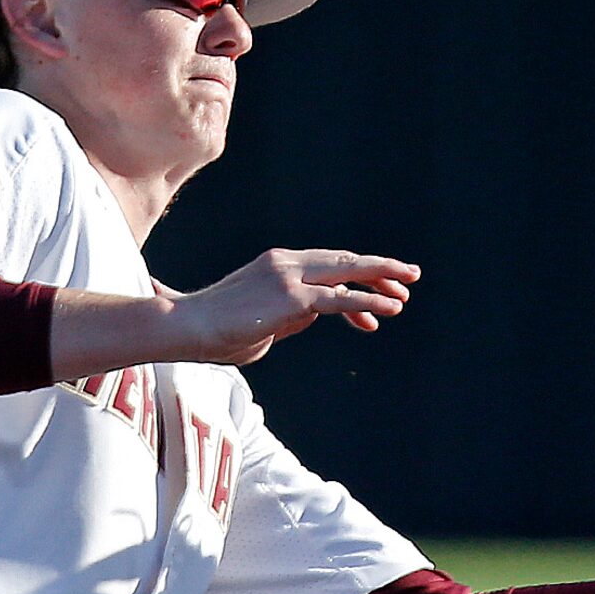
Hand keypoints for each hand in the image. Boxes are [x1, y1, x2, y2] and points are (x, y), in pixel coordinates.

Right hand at [168, 249, 417, 365]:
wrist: (186, 326)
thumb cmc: (213, 331)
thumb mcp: (262, 323)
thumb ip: (289, 317)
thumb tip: (311, 317)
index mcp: (278, 264)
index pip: (328, 267)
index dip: (357, 282)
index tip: (380, 304)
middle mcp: (286, 262)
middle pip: (343, 262)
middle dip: (379, 270)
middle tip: (408, 277)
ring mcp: (289, 277)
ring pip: (347, 273)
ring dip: (382, 279)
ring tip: (408, 288)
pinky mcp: (292, 298)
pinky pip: (340, 299)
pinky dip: (369, 302)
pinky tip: (391, 307)